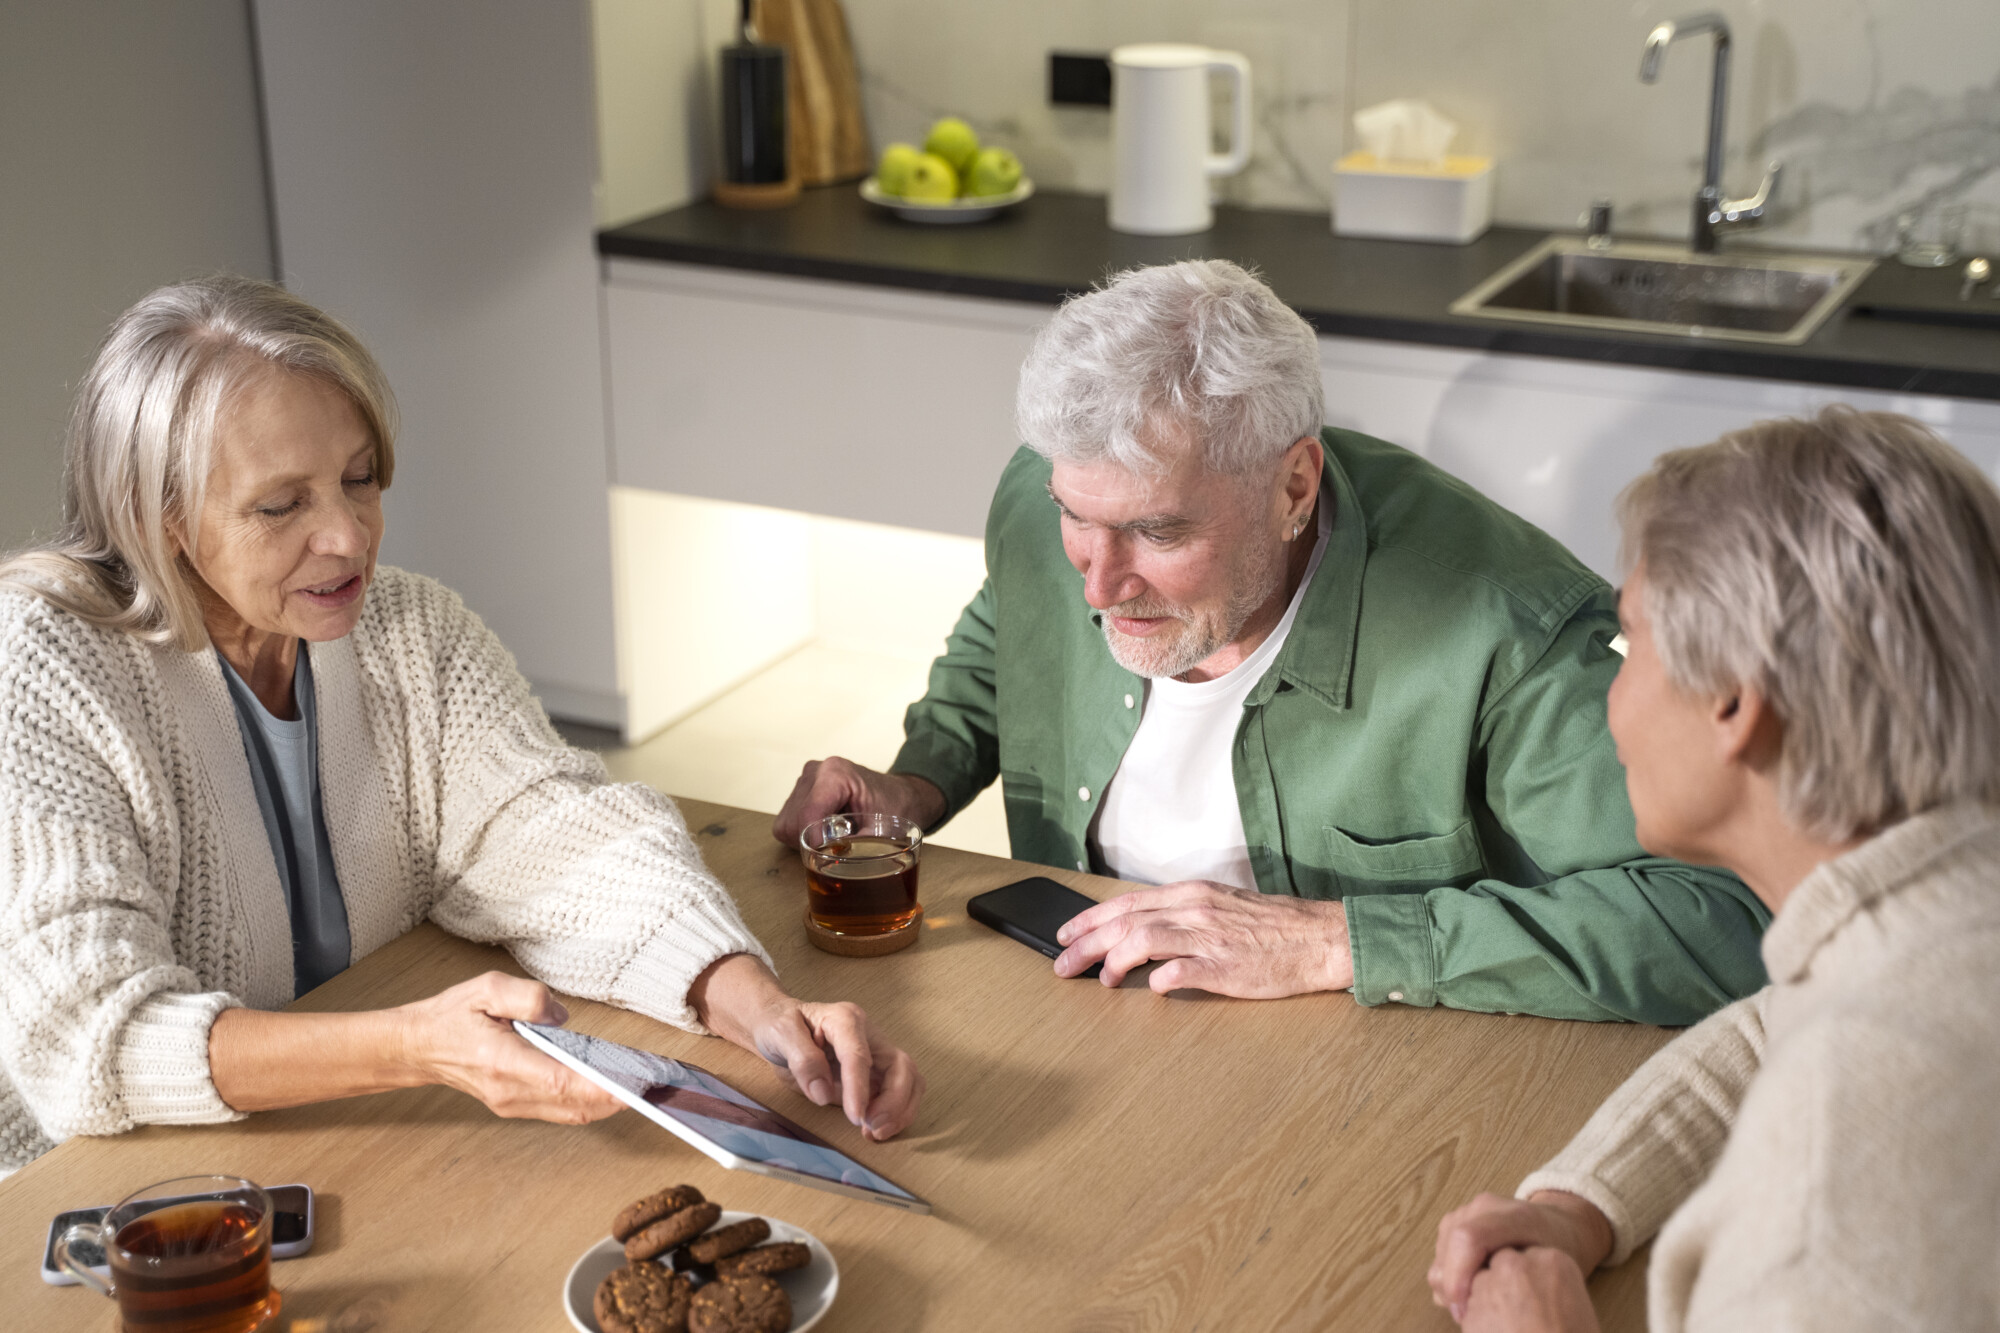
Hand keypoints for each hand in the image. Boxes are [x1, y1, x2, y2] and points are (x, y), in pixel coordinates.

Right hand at [396, 972, 626, 1124]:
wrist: (419, 1047)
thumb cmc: (452, 1016)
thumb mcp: (486, 988)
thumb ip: (526, 997)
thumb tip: (561, 1015)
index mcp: (501, 1062)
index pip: (560, 1081)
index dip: (600, 1085)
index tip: (632, 1082)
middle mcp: (509, 1092)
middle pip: (574, 1104)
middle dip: (617, 1096)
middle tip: (654, 1082)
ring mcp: (512, 1104)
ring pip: (571, 1113)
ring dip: (607, 1103)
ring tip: (642, 1084)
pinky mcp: (516, 1105)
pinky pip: (561, 1110)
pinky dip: (589, 1102)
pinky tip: (612, 1087)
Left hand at [690, 954, 924, 1139]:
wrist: (780, 1028)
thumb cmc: (780, 1025)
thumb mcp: (780, 1034)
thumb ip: (802, 1060)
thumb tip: (823, 1093)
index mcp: (845, 1020)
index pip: (859, 1055)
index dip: (860, 1087)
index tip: (855, 1118)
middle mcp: (869, 1036)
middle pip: (901, 1066)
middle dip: (894, 1101)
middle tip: (871, 1127)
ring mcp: (876, 1056)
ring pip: (910, 1081)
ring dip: (900, 1110)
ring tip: (874, 1132)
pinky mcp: (875, 1076)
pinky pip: (899, 1094)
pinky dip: (894, 1115)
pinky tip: (872, 1130)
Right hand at [772, 757, 945, 844]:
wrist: (898, 796)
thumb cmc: (894, 808)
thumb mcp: (883, 831)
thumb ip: (858, 847)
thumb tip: (835, 864)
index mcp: (837, 773)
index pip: (809, 812)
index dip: (813, 840)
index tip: (823, 857)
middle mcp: (815, 772)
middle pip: (794, 821)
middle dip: (812, 842)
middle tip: (839, 847)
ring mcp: (804, 780)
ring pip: (787, 824)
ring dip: (807, 839)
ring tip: (835, 836)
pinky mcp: (799, 791)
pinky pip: (787, 824)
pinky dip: (803, 835)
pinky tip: (826, 832)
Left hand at [1052, 880, 1351, 995]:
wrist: (1320, 938)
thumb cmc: (1272, 927)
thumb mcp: (1221, 907)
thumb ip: (1182, 916)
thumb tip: (1140, 933)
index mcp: (1191, 894)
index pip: (1125, 903)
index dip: (1089, 920)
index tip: (1064, 936)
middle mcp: (1195, 910)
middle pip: (1124, 922)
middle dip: (1086, 944)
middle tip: (1063, 965)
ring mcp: (1210, 938)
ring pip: (1143, 939)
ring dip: (1113, 961)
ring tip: (1102, 980)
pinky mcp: (1227, 967)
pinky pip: (1182, 970)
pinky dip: (1159, 978)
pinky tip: (1151, 988)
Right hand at [1431, 1192, 1613, 1322]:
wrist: (1557, 1225)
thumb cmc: (1557, 1250)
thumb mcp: (1553, 1268)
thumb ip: (1522, 1279)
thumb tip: (1486, 1306)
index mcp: (1513, 1215)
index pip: (1468, 1238)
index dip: (1458, 1275)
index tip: (1463, 1310)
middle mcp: (1483, 1206)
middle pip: (1448, 1248)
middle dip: (1452, 1288)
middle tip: (1469, 1316)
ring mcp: (1466, 1211)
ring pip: (1439, 1254)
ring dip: (1449, 1285)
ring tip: (1475, 1301)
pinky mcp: (1454, 1221)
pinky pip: (1438, 1254)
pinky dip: (1448, 1278)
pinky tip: (1470, 1288)